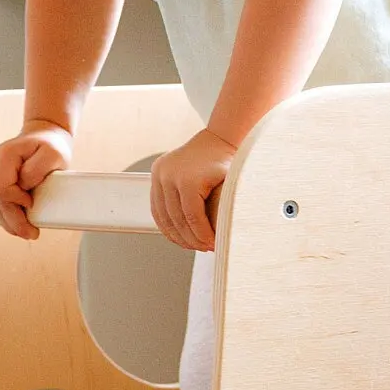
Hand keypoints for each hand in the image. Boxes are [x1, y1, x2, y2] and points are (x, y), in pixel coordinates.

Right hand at [0, 125, 73, 241]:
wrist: (43, 136)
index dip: (16, 201)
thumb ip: (37, 169)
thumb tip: (23, 186)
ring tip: (23, 229)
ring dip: (6, 221)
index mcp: (4, 155)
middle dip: (13, 221)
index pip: (1, 188)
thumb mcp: (54, 154)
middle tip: (30, 233)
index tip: (32, 204)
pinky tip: (9, 219)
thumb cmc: (49, 146)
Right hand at [151, 127, 236, 250]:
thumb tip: (234, 237)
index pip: (193, 218)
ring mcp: (160, 174)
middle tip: (204, 249)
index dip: (203, 236)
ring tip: (192, 245)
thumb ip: (229, 209)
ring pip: (163, 215)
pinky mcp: (155, 174)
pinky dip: (165, 222)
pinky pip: (157, 206)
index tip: (213, 246)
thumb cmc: (228, 164)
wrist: (217, 140)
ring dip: (176, 234)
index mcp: (189, 180)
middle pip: (177, 219)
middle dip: (190, 239)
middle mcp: (170, 176)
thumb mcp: (232, 185)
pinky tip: (178, 234)